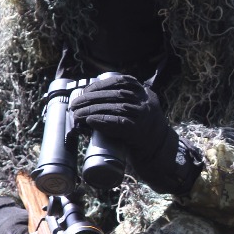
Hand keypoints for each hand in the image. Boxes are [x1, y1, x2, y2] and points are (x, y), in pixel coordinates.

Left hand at [71, 74, 201, 193]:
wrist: (158, 152)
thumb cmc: (142, 131)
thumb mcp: (139, 110)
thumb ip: (124, 101)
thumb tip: (90, 98)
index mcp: (146, 94)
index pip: (123, 81)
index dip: (102, 84)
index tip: (86, 89)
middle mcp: (147, 103)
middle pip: (116, 94)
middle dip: (92, 98)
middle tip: (75, 104)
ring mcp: (144, 116)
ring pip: (115, 108)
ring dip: (92, 110)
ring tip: (77, 114)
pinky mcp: (138, 131)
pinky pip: (117, 123)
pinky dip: (102, 121)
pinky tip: (90, 121)